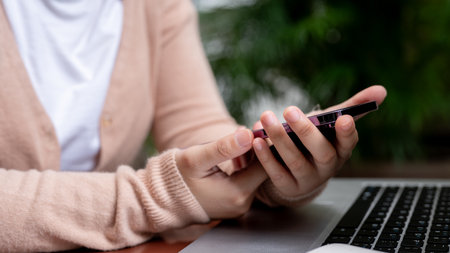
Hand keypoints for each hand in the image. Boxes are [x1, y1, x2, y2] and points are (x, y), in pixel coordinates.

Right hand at [175, 128, 266, 218]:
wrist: (163, 199)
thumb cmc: (178, 177)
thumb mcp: (197, 158)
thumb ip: (223, 148)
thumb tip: (248, 134)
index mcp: (237, 194)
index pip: (265, 166)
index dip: (266, 144)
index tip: (263, 126)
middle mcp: (242, 203)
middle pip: (262, 171)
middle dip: (259, 147)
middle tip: (257, 124)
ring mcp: (238, 204)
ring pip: (254, 174)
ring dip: (251, 154)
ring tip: (244, 132)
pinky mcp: (233, 202)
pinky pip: (246, 179)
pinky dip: (244, 163)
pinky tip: (238, 147)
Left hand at [252, 85, 386, 197]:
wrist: (296, 176)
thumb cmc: (314, 143)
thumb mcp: (330, 126)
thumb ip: (352, 108)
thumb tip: (382, 90)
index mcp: (340, 150)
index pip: (349, 143)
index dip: (348, 132)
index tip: (344, 119)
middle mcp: (327, 167)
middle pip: (321, 152)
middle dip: (306, 131)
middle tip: (290, 109)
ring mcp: (308, 179)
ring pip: (295, 161)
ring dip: (279, 138)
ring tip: (265, 117)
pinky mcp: (288, 187)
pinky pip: (276, 173)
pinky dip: (266, 156)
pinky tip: (256, 140)